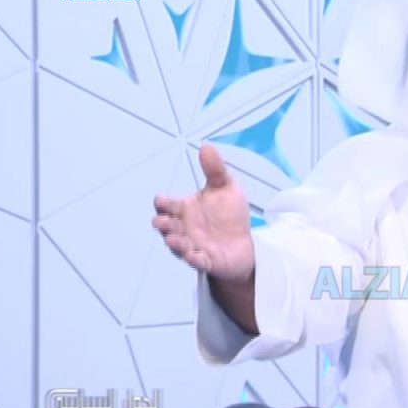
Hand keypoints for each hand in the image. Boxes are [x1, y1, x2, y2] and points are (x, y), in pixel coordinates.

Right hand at [152, 144, 254, 281]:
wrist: (245, 242)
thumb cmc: (229, 215)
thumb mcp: (226, 188)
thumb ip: (215, 169)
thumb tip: (207, 146)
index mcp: (184, 209)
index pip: (166, 205)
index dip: (163, 203)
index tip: (163, 201)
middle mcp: (184, 228)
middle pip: (167, 226)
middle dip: (164, 224)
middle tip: (164, 221)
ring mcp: (193, 245)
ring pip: (178, 245)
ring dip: (175, 243)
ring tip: (175, 239)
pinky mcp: (205, 261)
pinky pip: (197, 262)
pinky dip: (194, 259)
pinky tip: (194, 255)